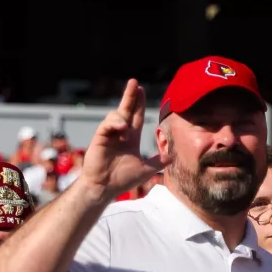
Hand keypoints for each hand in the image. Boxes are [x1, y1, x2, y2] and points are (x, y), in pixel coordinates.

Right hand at [79, 79, 167, 202]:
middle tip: (134, 82)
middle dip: (130, 96)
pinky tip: (121, 128)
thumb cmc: (122, 180)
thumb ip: (157, 162)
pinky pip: (106, 125)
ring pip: (115, 116)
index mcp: (131, 138)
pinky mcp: (99, 139)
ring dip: (122, 117)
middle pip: (126, 110)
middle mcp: (120, 134)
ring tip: (125, 128)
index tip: (142, 90)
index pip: (137, 116)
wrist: (105, 188)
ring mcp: (109, 135)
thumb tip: (172, 156)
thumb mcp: (145, 170)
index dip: (139, 104)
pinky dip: (114, 124)